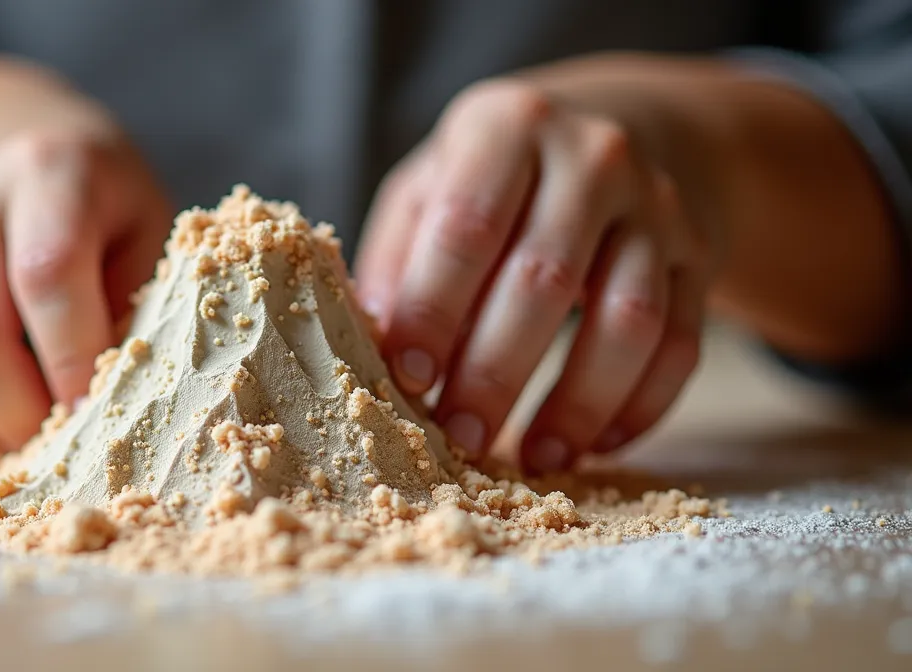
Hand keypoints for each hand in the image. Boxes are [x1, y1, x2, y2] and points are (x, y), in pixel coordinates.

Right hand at [0, 87, 171, 468]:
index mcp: (46, 172)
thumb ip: (140, 305)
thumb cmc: (105, 214)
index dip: (74, 358)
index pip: (46, 275)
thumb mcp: (146, 231)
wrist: (12, 167)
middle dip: (25, 416)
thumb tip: (125, 405)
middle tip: (70, 447)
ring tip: (39, 448)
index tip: (100, 412)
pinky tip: (0, 440)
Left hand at [356, 79, 718, 474]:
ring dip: (578, 403)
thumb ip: (398, 255)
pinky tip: (597, 446)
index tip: (407, 377)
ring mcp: (658, 205)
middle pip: (545, 278)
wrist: (630, 123)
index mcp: (507, 125)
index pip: (466, 225)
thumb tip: (371, 341)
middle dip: (495, 371)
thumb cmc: (499, 176)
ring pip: (628, 320)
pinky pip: (681, 344)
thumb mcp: (433, 182)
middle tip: (458, 437)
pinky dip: (640, 406)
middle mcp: (593, 155)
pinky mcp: (698, 254)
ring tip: (534, 459)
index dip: (434, 308)